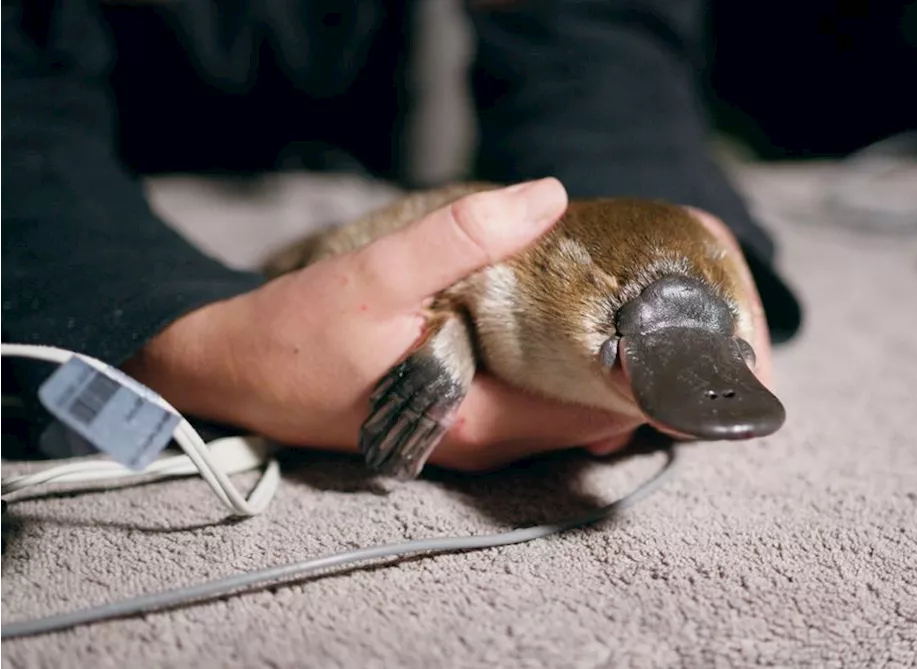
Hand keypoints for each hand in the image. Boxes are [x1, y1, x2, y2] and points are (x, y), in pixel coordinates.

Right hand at [122, 179, 772, 472]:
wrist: (226, 370)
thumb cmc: (295, 334)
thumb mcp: (377, 273)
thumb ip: (462, 235)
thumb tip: (549, 196)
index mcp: (474, 424)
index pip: (591, 415)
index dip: (642, 379)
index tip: (674, 332)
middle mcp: (479, 444)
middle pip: (585, 419)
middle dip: (628, 375)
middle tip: (657, 312)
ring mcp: (464, 437)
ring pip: (558, 414)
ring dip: (593, 373)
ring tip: (621, 314)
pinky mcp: (449, 419)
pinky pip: (527, 405)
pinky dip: (555, 373)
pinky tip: (560, 328)